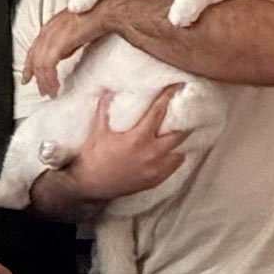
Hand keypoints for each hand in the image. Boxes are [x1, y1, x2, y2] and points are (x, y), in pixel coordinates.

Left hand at [24, 7, 103, 92]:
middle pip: (34, 57)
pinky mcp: (58, 43)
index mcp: (50, 27)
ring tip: (50, 92)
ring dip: (44, 81)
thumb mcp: (74, 32)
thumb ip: (65, 43)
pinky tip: (54, 86)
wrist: (103, 12)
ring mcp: (51, 36)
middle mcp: (47, 31)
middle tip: (42, 90)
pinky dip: (50, 78)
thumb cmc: (94, 19)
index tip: (28, 77)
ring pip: (40, 64)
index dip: (29, 65)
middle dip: (36, 76)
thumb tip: (61, 55)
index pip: (34, 48)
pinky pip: (48, 65)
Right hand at [62, 87, 190, 202]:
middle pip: (178, 134)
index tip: (177, 86)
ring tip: (176, 134)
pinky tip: (169, 152)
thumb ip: (104, 110)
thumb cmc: (92, 158)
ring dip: (178, 143)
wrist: (90, 186)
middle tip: (183, 113)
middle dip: (182, 122)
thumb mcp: (97, 131)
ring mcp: (155, 169)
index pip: (158, 113)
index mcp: (137, 139)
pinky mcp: (155, 180)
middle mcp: (151, 154)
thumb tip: (109, 91)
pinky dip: (173, 158)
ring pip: (180, 152)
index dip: (168, 97)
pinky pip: (173, 167)